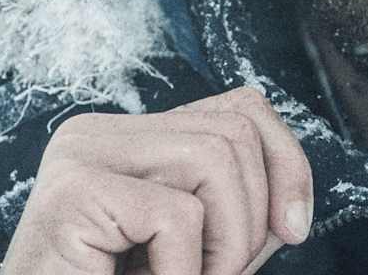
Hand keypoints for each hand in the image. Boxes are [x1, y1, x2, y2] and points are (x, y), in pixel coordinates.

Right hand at [0, 87, 313, 274]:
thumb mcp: (197, 256)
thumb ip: (242, 218)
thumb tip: (293, 204)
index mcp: (130, 138)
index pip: (241, 108)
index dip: (286, 164)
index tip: (294, 229)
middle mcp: (99, 131)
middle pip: (235, 131)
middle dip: (251, 218)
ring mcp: (81, 152)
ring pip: (216, 159)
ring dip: (224, 246)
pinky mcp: (72, 188)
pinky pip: (176, 215)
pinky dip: (183, 271)